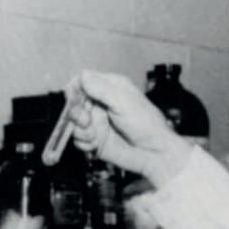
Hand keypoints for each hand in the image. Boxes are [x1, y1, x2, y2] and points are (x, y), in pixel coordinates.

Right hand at [67, 70, 192, 186]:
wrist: (154, 153)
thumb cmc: (145, 124)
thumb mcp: (123, 101)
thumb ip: (101, 89)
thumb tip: (82, 75)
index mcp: (109, 88)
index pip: (82, 81)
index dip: (74, 90)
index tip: (73, 98)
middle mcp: (101, 104)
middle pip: (74, 103)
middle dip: (75, 113)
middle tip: (85, 121)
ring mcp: (97, 123)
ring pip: (73, 123)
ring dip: (80, 130)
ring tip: (93, 136)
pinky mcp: (95, 141)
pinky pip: (78, 140)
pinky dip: (84, 143)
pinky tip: (95, 145)